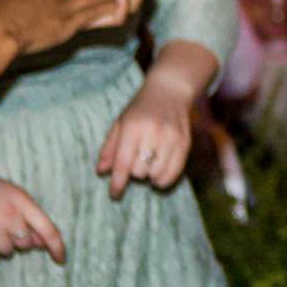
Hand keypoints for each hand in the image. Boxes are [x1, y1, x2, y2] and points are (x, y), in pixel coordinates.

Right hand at [0, 166, 63, 265]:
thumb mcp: (11, 195)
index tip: (60, 259)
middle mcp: (9, 214)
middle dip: (18, 240)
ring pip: (7, 252)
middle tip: (1, 226)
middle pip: (26, 244)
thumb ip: (29, 216)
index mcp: (22, 201)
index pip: (48, 229)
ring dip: (0, 246)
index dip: (57, 247)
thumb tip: (43, 244)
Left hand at [96, 73, 190, 197]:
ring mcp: (171, 139)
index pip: (123, 162)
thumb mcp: (120, 123)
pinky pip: (174, 172)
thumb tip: (102, 172)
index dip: (118, 182)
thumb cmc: (140, 109)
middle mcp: (153, 134)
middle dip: (134, 173)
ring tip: (147, 166)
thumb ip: (110, 148)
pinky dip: (164, 179)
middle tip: (134, 163)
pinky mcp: (185, 144)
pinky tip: (158, 176)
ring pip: (156, 173)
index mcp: (133, 128)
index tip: (115, 194)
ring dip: (149, 176)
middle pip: (139, 170)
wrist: (170, 92)